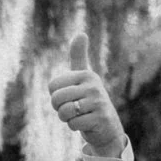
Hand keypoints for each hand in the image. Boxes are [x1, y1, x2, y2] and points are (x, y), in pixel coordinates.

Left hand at [48, 27, 130, 160]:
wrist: (107, 126)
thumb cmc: (90, 100)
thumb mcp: (84, 77)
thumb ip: (79, 56)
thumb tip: (81, 33)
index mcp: (87, 74)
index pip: (53, 86)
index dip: (56, 96)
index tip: (70, 97)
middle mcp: (94, 85)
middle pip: (56, 98)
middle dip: (59, 109)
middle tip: (73, 109)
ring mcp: (98, 102)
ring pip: (64, 112)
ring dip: (67, 118)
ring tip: (80, 115)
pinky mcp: (100, 118)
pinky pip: (73, 123)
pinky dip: (75, 127)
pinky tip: (87, 123)